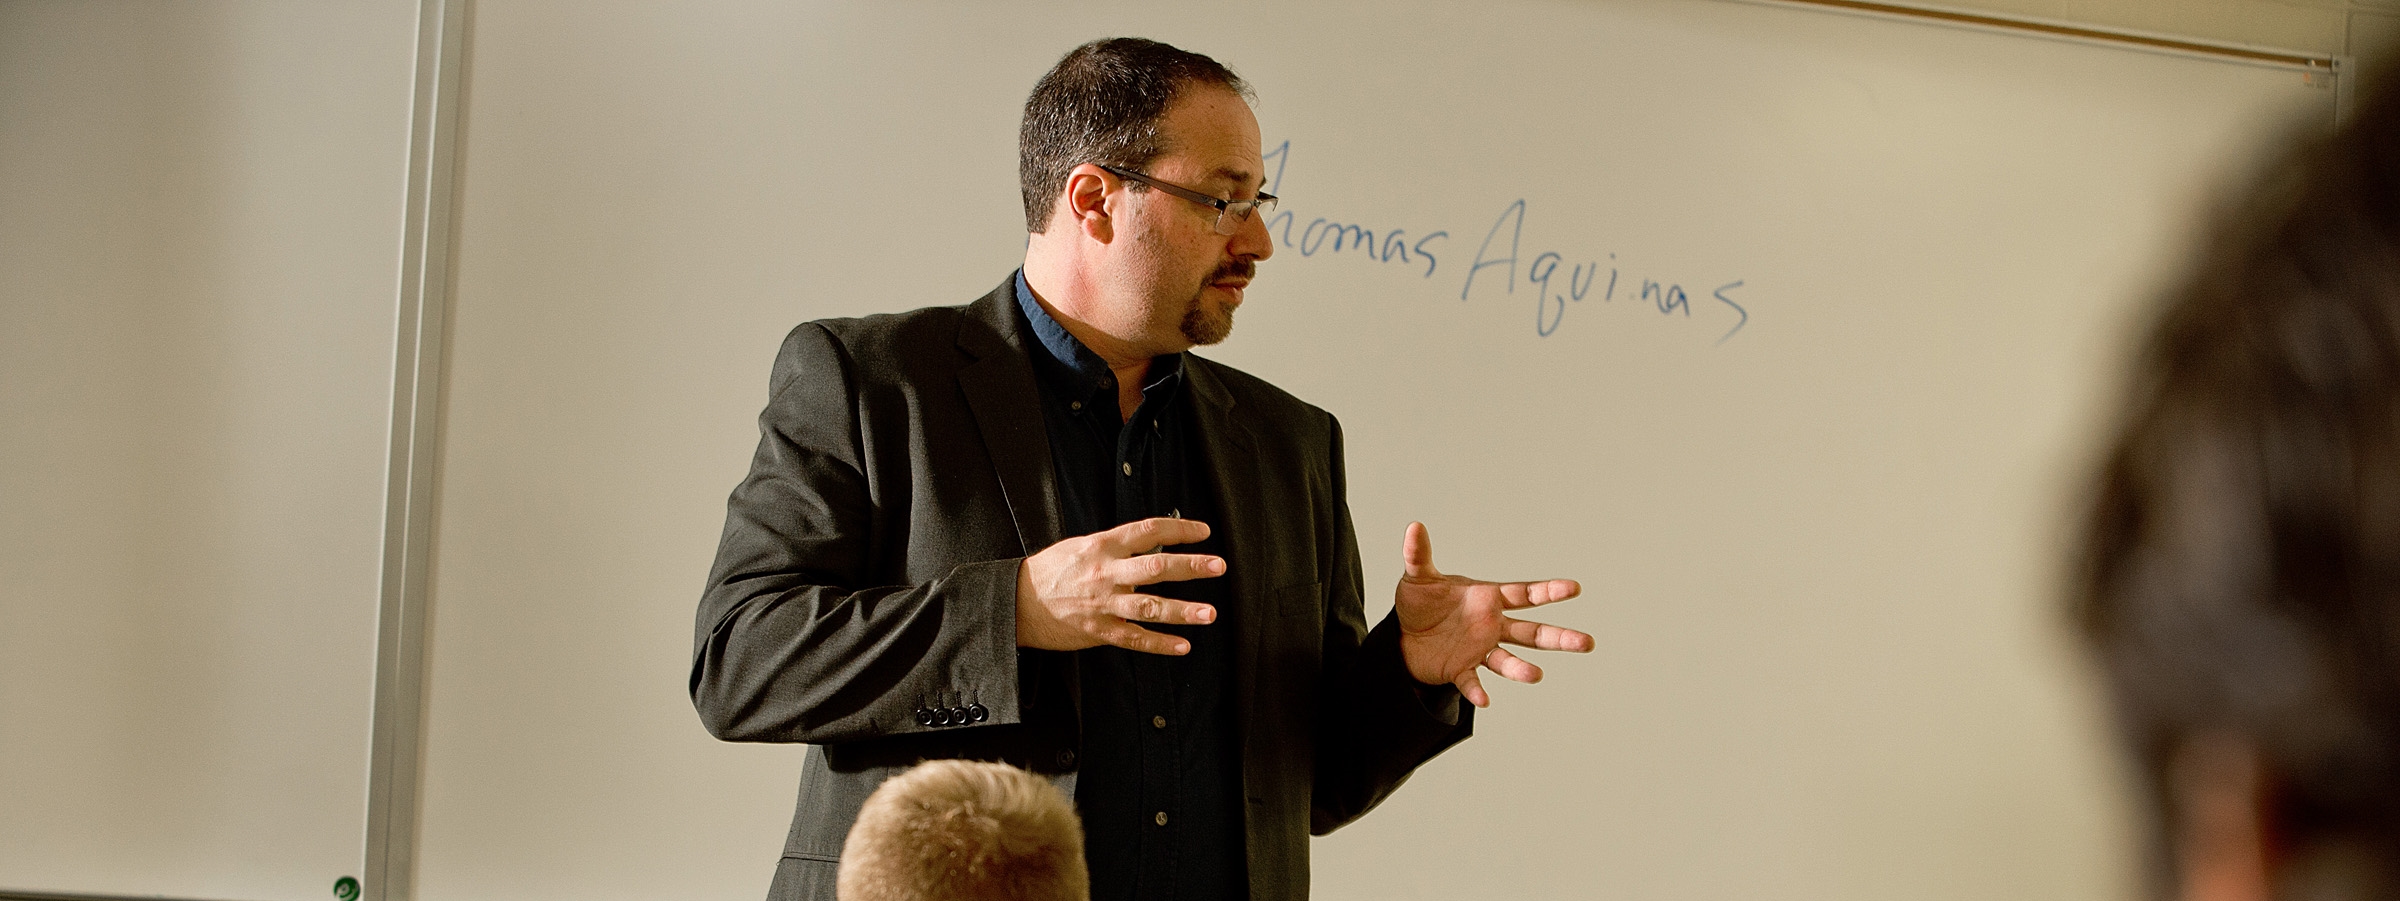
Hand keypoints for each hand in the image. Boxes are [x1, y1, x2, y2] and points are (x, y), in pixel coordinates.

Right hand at [1016, 517, 1222, 654]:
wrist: (1017, 601)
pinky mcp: (1099, 631)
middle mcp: (1106, 573)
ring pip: (1149, 607)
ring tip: (1209, 613)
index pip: (1147, 530)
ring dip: (1182, 611)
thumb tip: (1153, 544)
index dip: (1178, 529)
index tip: (1203, 531)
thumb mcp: (1082, 546)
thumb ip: (1117, 546)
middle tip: (1217, 565)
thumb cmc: (1051, 571)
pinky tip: (1183, 646)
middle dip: (1190, 566)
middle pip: (1155, 567)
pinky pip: (1134, 639)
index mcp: (1102, 546)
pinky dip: (1160, 644)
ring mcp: (1104, 604)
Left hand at [1394, 522, 1592, 706]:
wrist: (1403, 637)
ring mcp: (1479, 650)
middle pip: (1531, 632)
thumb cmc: (1420, 603)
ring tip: (1535, 675)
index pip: (1524, 594)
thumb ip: (1418, 554)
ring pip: (1508, 660)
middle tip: (1586, 642)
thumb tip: (1414, 526)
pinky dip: (1477, 690)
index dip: (1549, 591)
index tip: (1574, 588)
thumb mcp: (1417, 577)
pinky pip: (1472, 681)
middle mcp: (1491, 626)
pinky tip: (1484, 699)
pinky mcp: (1460, 670)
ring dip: (1521, 668)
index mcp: (1488, 599)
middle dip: (1559, 637)